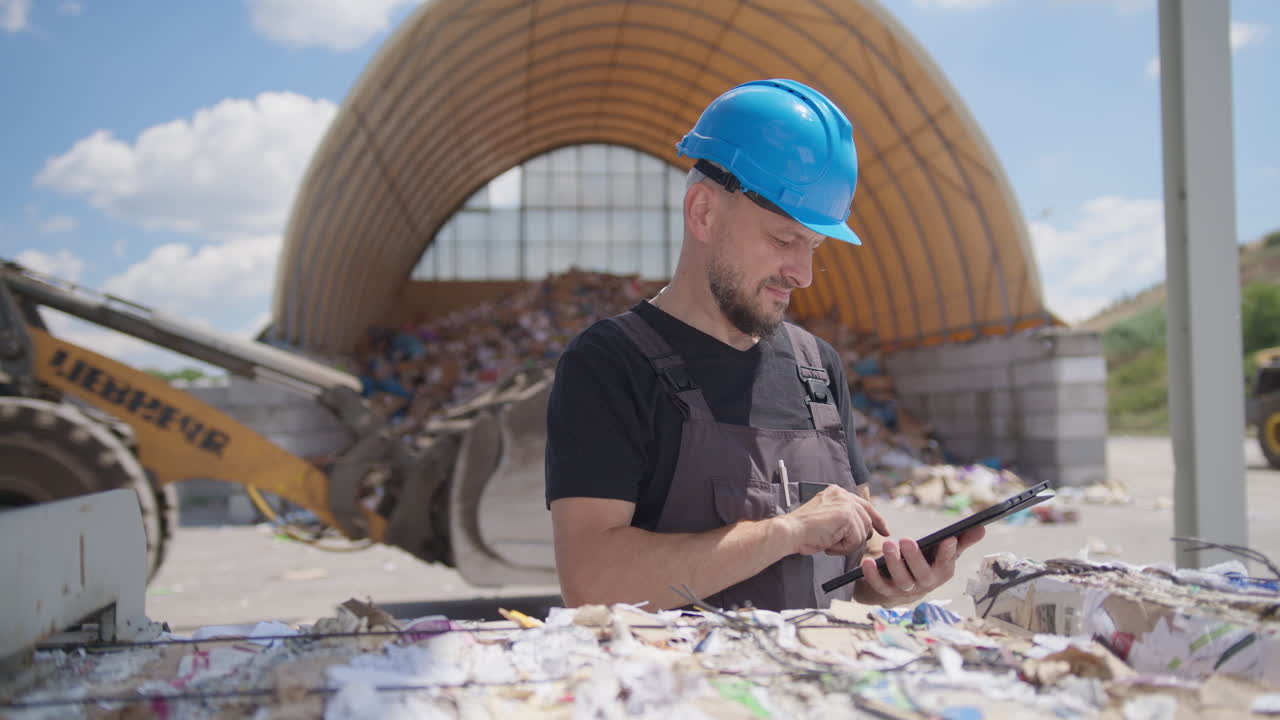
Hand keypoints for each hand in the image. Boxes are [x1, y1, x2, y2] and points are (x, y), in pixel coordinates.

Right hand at [780, 485, 888, 556]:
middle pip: (867, 520)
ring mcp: (846, 504)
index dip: (877, 520)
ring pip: (862, 532)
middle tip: (843, 546)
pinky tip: (828, 544)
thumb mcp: (826, 517)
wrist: (790, 532)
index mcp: (837, 492)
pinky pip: (855, 540)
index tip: (884, 530)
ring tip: (829, 544)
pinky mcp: (847, 516)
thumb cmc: (803, 530)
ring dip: (847, 544)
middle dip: (860, 537)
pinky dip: (843, 548)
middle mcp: (843, 494)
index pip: (865, 505)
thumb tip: (864, 528)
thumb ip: (844, 517)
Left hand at [854, 526, 985, 605]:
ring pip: (901, 580)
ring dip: (894, 563)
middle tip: (906, 540)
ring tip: (888, 544)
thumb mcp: (943, 552)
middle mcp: (925, 584)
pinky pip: (879, 587)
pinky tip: (866, 562)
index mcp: (941, 573)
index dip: (949, 554)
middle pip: (922, 575)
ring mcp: (905, 590)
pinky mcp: (885, 593)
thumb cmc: (927, 563)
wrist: (900, 588)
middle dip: (915, 558)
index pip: (947, 565)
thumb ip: (962, 540)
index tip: (948, 539)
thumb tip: (982, 527)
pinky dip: (872, 576)